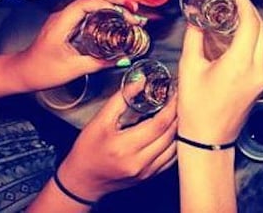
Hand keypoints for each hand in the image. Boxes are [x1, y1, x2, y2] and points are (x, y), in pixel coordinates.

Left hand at [12, 0, 125, 90]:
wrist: (23, 73)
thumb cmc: (40, 70)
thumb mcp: (74, 69)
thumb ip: (99, 63)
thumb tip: (121, 60)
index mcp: (61, 23)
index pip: (86, 3)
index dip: (107, 4)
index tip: (124, 12)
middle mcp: (61, 16)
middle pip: (90, 0)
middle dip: (112, 4)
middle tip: (129, 14)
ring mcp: (62, 18)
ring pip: (88, 4)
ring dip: (106, 7)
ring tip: (124, 16)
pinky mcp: (65, 23)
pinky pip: (84, 12)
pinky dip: (99, 13)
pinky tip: (109, 21)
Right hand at [56, 88, 177, 200]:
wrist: (82, 180)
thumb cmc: (87, 150)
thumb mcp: (99, 120)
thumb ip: (121, 99)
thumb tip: (140, 81)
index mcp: (124, 147)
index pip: (159, 124)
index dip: (171, 107)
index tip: (176, 93)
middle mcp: (138, 162)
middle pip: (170, 135)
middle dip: (178, 114)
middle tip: (180, 99)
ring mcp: (146, 172)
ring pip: (174, 148)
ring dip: (179, 128)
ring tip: (178, 112)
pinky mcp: (149, 177)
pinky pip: (171, 159)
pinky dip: (175, 143)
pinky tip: (173, 131)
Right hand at [177, 0, 262, 142]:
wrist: (209, 141)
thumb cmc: (196, 109)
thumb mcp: (189, 68)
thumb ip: (194, 38)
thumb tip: (195, 19)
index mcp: (239, 63)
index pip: (250, 23)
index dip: (244, 3)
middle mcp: (257, 69)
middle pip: (262, 29)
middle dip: (251, 10)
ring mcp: (262, 77)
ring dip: (253, 24)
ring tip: (235, 13)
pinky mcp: (261, 84)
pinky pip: (261, 53)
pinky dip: (252, 39)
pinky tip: (237, 34)